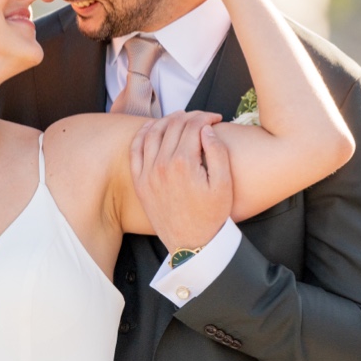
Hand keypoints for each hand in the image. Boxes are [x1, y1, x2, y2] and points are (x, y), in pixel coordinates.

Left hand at [130, 111, 232, 249]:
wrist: (192, 243)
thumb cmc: (212, 215)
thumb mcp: (224, 184)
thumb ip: (218, 152)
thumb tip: (206, 129)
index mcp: (184, 163)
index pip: (193, 125)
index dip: (206, 117)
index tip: (216, 119)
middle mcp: (161, 164)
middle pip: (174, 125)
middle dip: (191, 116)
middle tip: (203, 118)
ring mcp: (147, 173)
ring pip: (153, 132)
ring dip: (168, 120)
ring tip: (182, 119)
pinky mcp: (140, 181)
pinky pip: (136, 149)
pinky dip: (143, 133)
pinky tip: (153, 127)